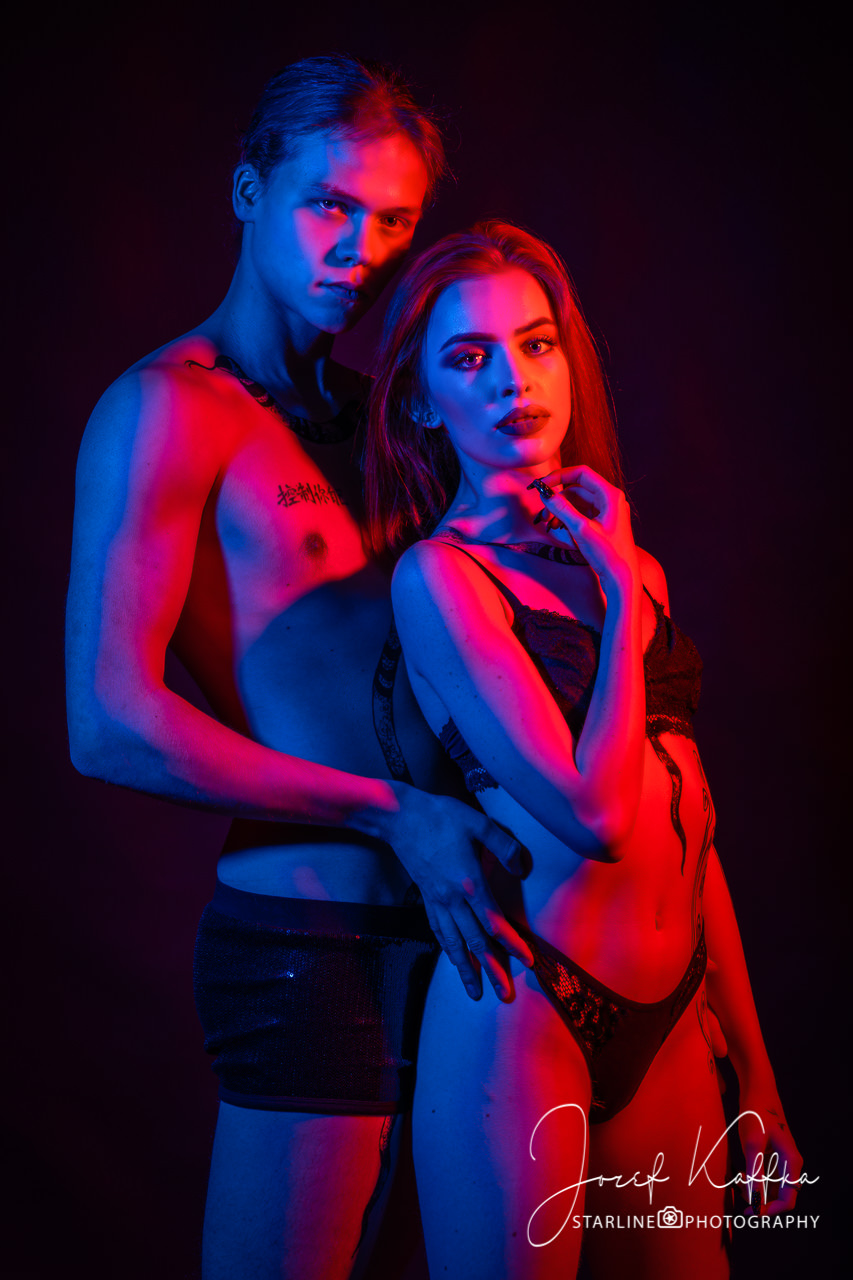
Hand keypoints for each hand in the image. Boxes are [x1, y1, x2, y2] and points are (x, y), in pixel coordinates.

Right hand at [385, 787, 533, 1001]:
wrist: (399, 817)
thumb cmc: (440, 816)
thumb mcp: (478, 823)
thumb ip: (504, 846)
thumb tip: (522, 868)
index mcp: (469, 883)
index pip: (495, 923)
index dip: (512, 944)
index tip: (527, 961)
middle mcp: (452, 899)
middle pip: (475, 942)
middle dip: (492, 970)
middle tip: (505, 995)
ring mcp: (437, 901)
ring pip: (454, 943)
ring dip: (466, 970)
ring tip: (475, 993)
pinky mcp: (426, 897)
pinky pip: (439, 930)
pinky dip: (448, 949)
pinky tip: (454, 960)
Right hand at [528, 465, 639, 596]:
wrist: (622, 578)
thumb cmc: (608, 554)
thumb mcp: (580, 530)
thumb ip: (562, 509)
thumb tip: (545, 493)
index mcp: (610, 495)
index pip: (581, 473)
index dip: (559, 476)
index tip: (541, 486)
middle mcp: (610, 499)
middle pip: (577, 489)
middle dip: (558, 499)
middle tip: (543, 514)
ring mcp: (607, 511)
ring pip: (577, 502)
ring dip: (561, 511)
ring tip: (550, 525)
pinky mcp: (602, 523)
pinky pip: (581, 514)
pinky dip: (568, 519)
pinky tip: (560, 529)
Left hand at [737, 1090, 802, 1214]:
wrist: (757, 1088)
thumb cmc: (756, 1113)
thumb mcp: (753, 1144)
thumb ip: (755, 1173)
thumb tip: (755, 1201)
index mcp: (792, 1163)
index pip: (788, 1200)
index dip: (771, 1211)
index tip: (752, 1213)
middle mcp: (790, 1164)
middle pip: (780, 1195)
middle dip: (761, 1201)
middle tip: (741, 1200)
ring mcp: (782, 1159)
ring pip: (771, 1186)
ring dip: (756, 1190)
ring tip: (738, 1183)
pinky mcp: (772, 1154)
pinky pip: (766, 1175)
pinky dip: (754, 1179)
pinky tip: (740, 1174)